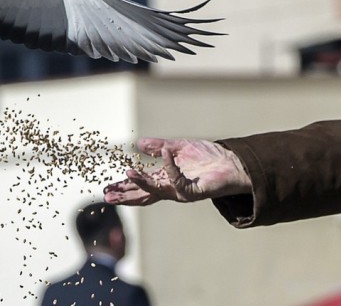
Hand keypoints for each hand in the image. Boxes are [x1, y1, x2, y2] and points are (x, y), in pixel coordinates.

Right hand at [104, 138, 251, 205]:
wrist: (233, 163)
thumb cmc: (209, 157)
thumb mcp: (178, 147)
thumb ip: (159, 146)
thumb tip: (139, 144)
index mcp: (165, 179)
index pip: (140, 186)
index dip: (123, 187)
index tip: (106, 188)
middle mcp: (171, 188)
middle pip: (143, 194)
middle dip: (125, 195)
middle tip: (107, 196)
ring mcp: (182, 191)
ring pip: (157, 190)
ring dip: (142, 183)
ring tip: (128, 175)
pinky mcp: (194, 191)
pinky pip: (179, 180)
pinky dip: (171, 166)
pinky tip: (165, 153)